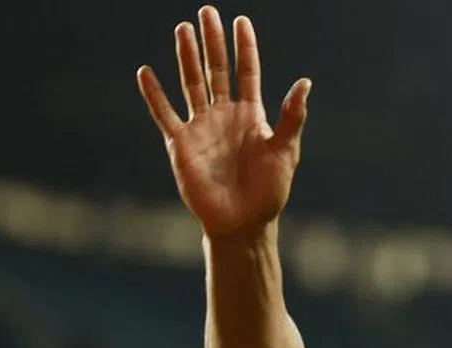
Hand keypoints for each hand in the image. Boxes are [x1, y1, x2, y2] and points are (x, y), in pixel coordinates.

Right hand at [136, 6, 309, 238]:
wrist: (243, 223)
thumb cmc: (268, 192)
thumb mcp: (285, 151)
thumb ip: (292, 117)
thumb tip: (305, 82)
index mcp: (250, 116)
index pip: (246, 72)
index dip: (245, 47)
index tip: (242, 21)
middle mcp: (224, 116)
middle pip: (217, 70)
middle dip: (212, 41)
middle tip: (207, 12)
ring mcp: (201, 128)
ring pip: (192, 84)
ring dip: (187, 57)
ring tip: (182, 29)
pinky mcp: (181, 145)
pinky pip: (166, 115)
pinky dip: (155, 95)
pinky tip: (146, 72)